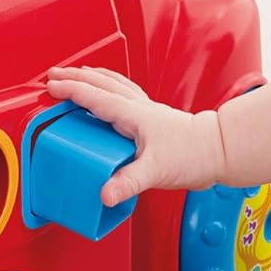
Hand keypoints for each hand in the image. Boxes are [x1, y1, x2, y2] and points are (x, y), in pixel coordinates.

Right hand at [46, 66, 226, 205]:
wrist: (219, 150)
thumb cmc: (192, 155)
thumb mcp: (155, 171)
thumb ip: (128, 182)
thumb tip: (104, 194)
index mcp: (133, 115)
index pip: (94, 97)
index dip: (70, 90)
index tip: (50, 86)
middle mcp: (138, 108)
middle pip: (101, 84)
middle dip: (75, 78)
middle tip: (53, 76)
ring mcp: (146, 111)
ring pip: (113, 86)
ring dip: (92, 79)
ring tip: (77, 76)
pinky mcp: (152, 118)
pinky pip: (125, 95)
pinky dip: (111, 89)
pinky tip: (111, 97)